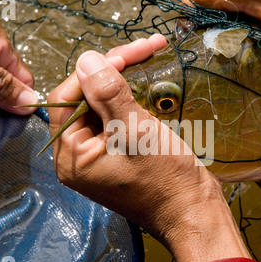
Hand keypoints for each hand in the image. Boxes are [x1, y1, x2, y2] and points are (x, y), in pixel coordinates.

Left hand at [47, 35, 250, 261]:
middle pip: (85, 99)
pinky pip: (116, 119)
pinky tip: (146, 81)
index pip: (67, 98)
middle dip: (112, 72)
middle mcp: (78, 156)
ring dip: (124, 81)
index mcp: (72, 156)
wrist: (193, 212)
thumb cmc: (166, 178)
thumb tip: (86, 60)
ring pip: (103, 106)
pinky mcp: (117, 153)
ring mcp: (98, 155)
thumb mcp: (136, 132)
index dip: (93, 72)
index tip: (124, 56)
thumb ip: (107, 95)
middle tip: (144, 49)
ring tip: (148, 54)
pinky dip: (130, 98)